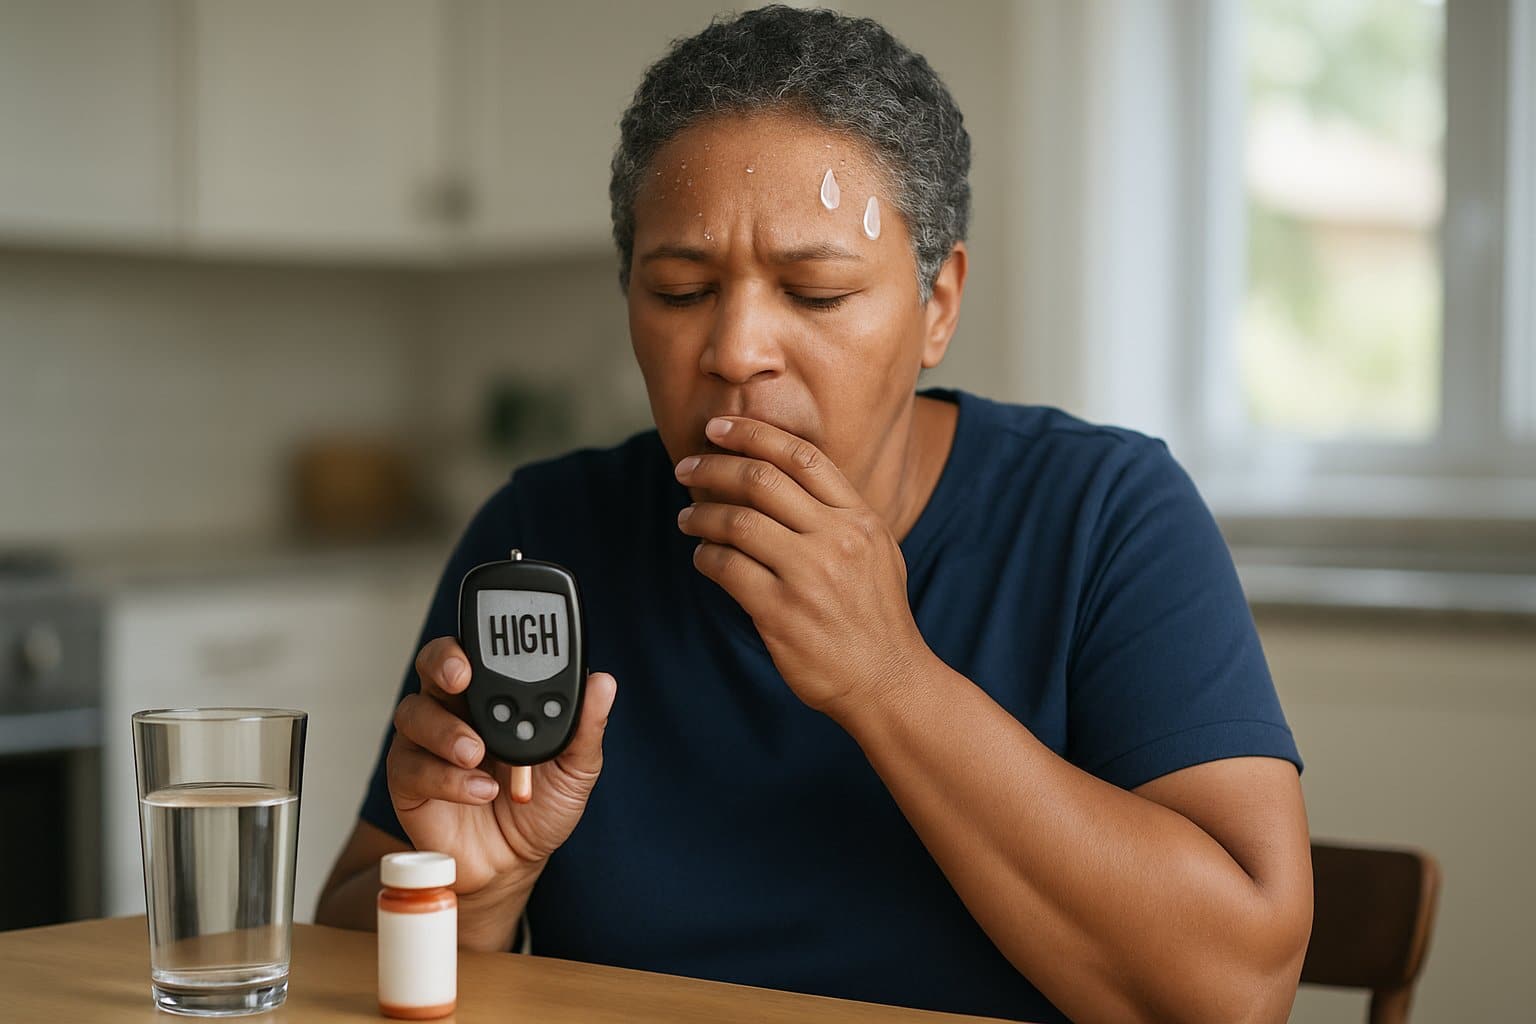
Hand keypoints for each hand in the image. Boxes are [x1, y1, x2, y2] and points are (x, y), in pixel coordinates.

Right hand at [386, 637, 616, 943]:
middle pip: (435, 664)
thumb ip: (586, 726)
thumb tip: (603, 683)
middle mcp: (456, 708)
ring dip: (446, 730)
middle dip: (445, 662)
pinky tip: (479, 790)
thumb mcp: (576, 768)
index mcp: (495, 693)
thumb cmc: (541, 805)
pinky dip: (447, 777)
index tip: (496, 643)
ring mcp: (428, 742)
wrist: (515, 863)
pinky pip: (413, 766)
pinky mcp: (409, 780)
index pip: (482, 648)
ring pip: (416, 712)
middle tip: (463, 678)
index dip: (483, 636)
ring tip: (476, 754)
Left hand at [674, 416, 927, 717]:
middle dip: (714, 466)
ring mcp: (808, 575)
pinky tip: (703, 557)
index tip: (719, 428)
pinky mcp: (781, 612)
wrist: (888, 680)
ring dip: (702, 514)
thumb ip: (838, 515)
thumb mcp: (877, 551)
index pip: (801, 457)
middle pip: (761, 479)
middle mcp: (836, 539)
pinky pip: (727, 568)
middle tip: (686, 467)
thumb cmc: (877, 618)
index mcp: (860, 518)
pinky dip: (706, 557)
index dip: (753, 434)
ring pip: (737, 521)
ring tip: (688, 517)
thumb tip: (784, 480)